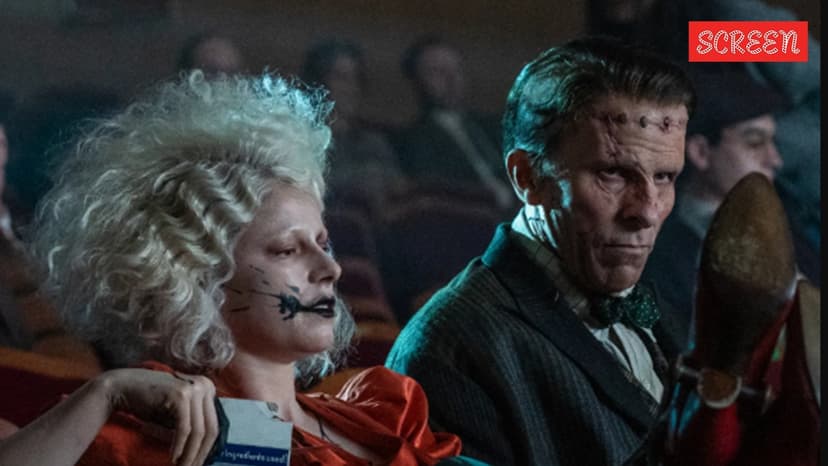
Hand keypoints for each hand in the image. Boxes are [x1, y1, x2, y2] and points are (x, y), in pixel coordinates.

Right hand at [100, 368, 218, 465]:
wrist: (122, 386)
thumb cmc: (149, 403)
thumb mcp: (177, 413)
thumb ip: (192, 424)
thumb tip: (204, 452)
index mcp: (208, 388)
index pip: (213, 424)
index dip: (206, 448)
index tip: (197, 463)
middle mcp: (204, 385)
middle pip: (210, 428)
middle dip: (201, 453)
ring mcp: (194, 388)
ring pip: (199, 431)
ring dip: (190, 454)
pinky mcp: (181, 395)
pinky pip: (184, 429)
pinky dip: (180, 446)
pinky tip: (173, 458)